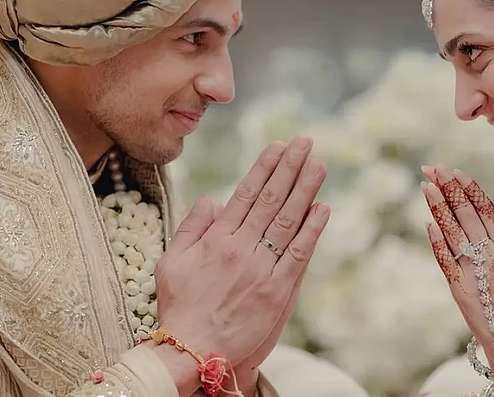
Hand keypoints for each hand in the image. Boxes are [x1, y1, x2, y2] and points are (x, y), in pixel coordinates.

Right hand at [153, 136, 328, 391]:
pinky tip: (322, 208)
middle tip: (305, 142)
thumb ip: (191, 227)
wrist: (194, 351)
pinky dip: (311, 230)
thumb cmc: (180, 306)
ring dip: (305, 190)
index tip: (279, 146)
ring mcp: (262, 269)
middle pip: (270, 200)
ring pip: (287, 221)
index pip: (245, 194)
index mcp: (216, 240)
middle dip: (289, 168)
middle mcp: (241, 249)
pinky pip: (298, 254)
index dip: (264, 168)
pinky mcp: (278, 291)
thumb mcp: (171, 262)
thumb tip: (212, 198)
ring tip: (318, 165)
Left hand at [421, 165, 493, 368]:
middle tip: (433, 168)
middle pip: (464, 215)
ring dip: (438, 207)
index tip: (458, 172)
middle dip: (448, 189)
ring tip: (426, 186)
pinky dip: (436, 241)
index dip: (470, 189)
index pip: (486, 210)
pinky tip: (428, 223)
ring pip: (451, 232)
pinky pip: (445, 260)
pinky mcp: (459, 289)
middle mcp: (488, 256)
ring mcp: (471, 272)